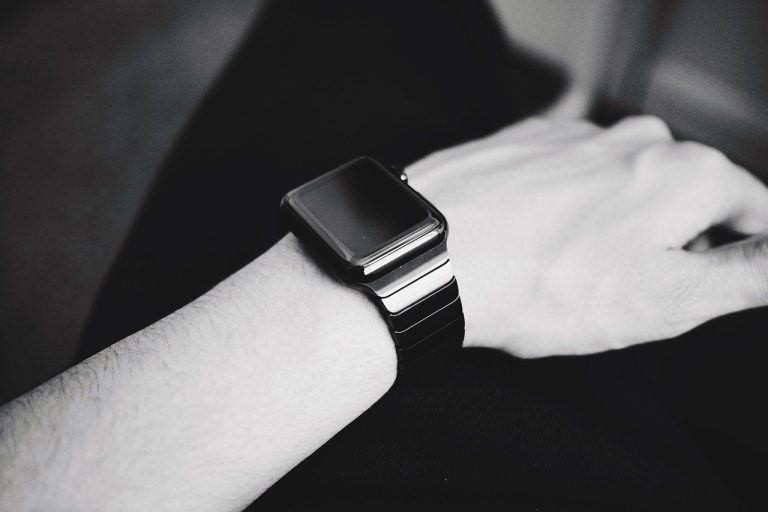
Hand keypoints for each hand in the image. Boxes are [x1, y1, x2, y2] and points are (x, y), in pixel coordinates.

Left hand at [408, 116, 767, 356]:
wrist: (436, 255)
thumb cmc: (542, 283)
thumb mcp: (668, 298)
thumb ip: (747, 273)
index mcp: (688, 174)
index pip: (754, 210)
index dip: (738, 254)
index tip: (708, 281)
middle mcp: (636, 139)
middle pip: (684, 196)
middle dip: (669, 242)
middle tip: (624, 290)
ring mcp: (576, 135)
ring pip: (623, 185)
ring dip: (612, 225)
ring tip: (571, 269)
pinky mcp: (526, 142)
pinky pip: (567, 177)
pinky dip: (563, 207)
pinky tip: (536, 240)